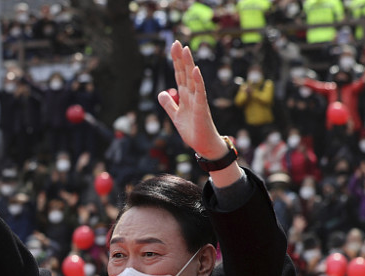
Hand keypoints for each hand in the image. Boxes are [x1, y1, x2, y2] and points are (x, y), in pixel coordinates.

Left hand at [157, 41, 224, 159]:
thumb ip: (168, 104)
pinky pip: (200, 92)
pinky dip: (198, 81)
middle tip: (176, 42)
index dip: (176, 61)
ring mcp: (198, 99)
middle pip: (185, 72)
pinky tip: (195, 70)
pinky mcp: (202, 107)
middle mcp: (192, 94)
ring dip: (189, 64)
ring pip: (192, 78)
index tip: (172, 47)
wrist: (203, 145)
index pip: (179, 74)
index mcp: (185, 95)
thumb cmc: (193, 130)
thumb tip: (161, 93)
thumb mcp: (175, 116)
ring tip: (185, 50)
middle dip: (180, 58)